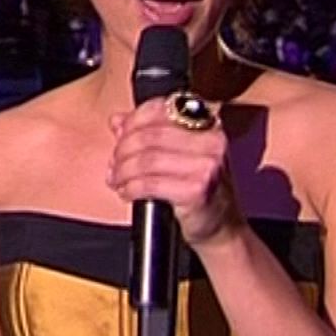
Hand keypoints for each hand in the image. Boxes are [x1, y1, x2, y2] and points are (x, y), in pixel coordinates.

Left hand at [107, 97, 242, 248]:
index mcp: (207, 124)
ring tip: (116, 180)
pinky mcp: (196, 191)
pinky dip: (131, 188)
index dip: (133, 121)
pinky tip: (126, 192)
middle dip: (122, 150)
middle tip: (114, 164)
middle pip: (149, 136)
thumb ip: (148, 133)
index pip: (160, 109)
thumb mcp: (177, 154)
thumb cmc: (198, 188)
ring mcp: (206, 166)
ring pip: (146, 160)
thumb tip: (117, 121)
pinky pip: (149, 184)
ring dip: (123, 171)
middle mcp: (211, 141)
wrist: (221, 226)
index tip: (119, 135)